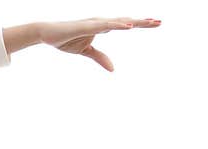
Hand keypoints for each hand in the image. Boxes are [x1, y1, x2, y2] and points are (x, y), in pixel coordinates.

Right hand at [37, 17, 161, 70]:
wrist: (48, 34)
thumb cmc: (66, 39)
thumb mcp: (86, 51)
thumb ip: (100, 58)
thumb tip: (113, 69)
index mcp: (103, 27)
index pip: (125, 24)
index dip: (140, 23)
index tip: (155, 23)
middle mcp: (102, 22)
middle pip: (126, 21)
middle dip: (143, 21)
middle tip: (159, 22)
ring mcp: (95, 23)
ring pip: (119, 21)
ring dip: (133, 22)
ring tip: (149, 22)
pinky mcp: (87, 26)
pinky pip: (105, 25)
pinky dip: (117, 25)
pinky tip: (128, 26)